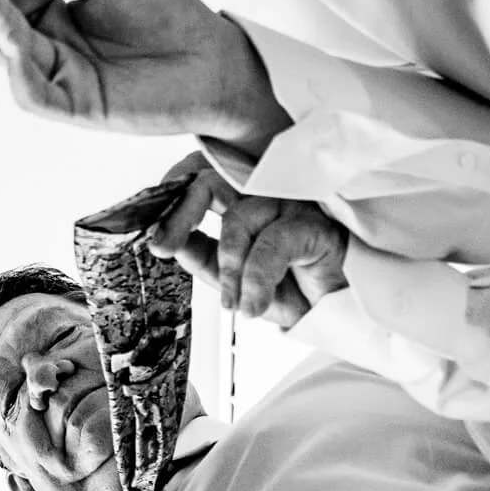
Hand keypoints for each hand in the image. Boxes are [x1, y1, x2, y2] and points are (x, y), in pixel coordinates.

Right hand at [0, 0, 290, 144]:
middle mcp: (55, 49)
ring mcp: (65, 79)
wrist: (219, 57)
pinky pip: (37, 96)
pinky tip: (13, 44)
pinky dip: (20, 73)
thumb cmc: (172, 18)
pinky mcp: (80, 106)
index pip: (11, 0)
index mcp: (59, 19)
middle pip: (2, 31)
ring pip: (12, 60)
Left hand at [147, 152, 348, 326]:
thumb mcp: (233, 278)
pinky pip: (271, 243)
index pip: (197, 173)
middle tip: (162, 246)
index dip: (170, 189)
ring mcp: (291, 203)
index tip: (151, 222)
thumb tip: (165, 240)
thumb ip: (200, 255)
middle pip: (208, 181)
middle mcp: (264, 192)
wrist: (338, 317)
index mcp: (241, 197)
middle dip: (179, 214)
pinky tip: (254, 307)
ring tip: (237, 303)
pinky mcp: (315, 223)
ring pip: (238, 217)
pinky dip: (256, 279)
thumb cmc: (290, 290)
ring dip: (229, 269)